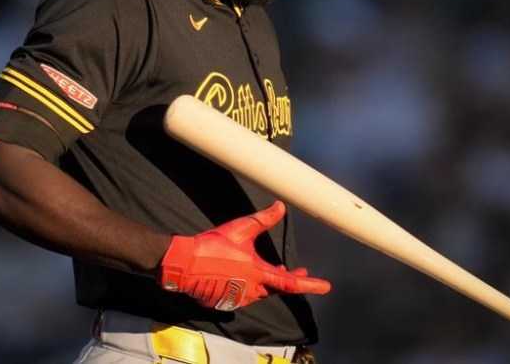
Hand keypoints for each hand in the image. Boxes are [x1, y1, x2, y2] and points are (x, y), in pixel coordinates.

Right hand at [158, 201, 330, 310]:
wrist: (184, 263)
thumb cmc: (211, 246)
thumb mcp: (239, 229)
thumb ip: (263, 219)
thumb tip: (281, 206)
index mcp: (258, 274)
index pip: (290, 282)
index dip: (310, 284)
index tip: (326, 286)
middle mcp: (251, 291)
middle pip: (276, 287)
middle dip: (289, 279)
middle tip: (300, 272)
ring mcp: (238, 298)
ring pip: (260, 291)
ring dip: (268, 281)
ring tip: (271, 269)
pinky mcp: (225, 301)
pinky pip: (244, 295)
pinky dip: (250, 285)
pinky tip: (244, 276)